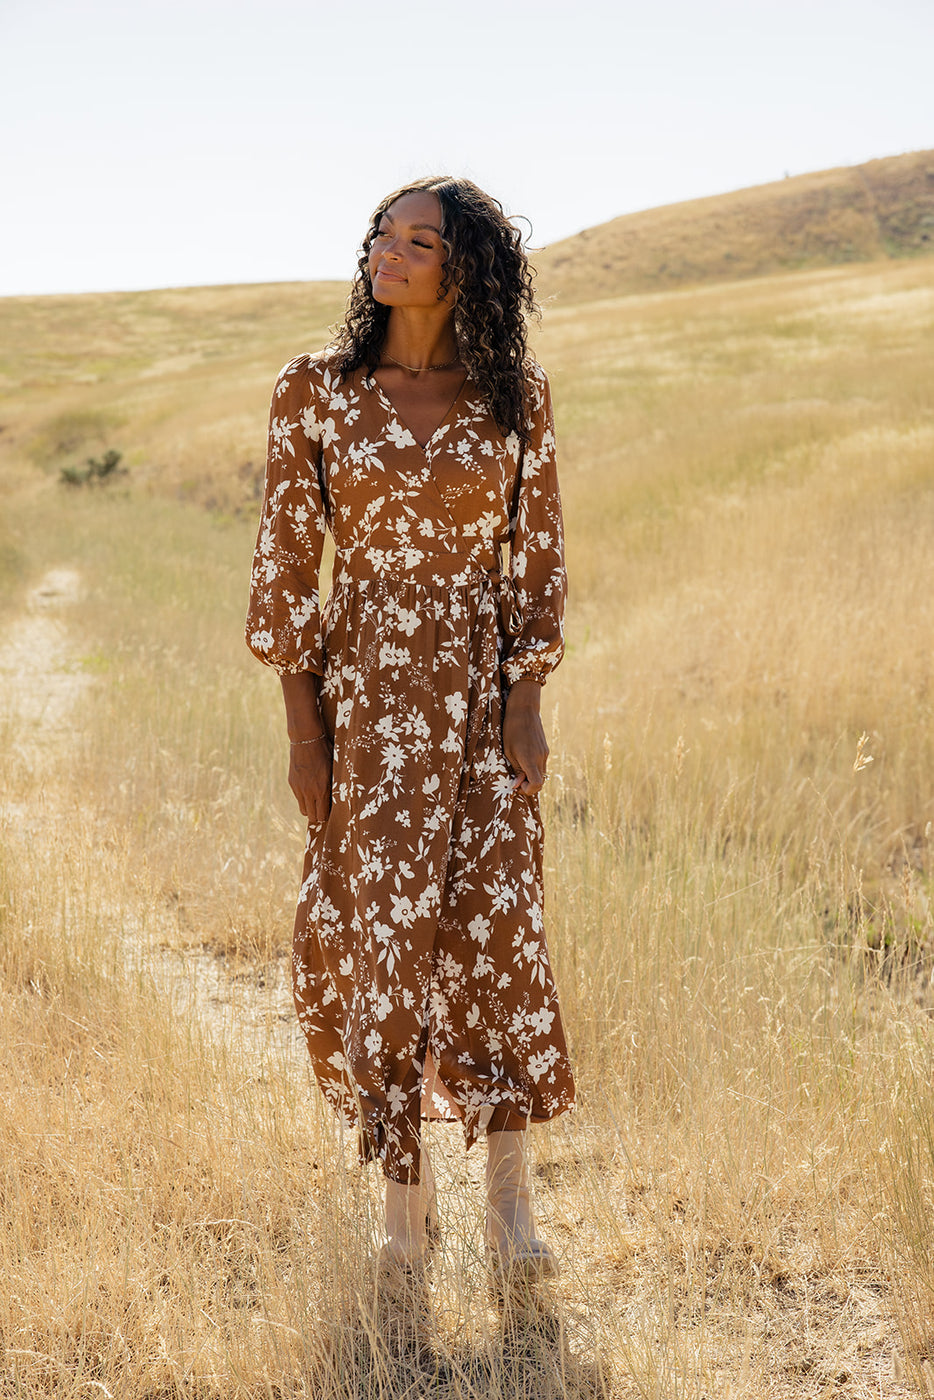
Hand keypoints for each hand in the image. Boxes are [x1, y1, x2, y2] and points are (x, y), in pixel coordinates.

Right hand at [288, 737, 332, 823]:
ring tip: (317, 802)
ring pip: (303, 810)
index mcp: (322, 790)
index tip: (332, 812)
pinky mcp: (292, 783)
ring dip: (310, 809)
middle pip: (312, 817)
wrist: (306, 739)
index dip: (327, 816)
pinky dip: (304, 798)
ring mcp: (299, 788)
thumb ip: (334, 786)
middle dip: (318, 816)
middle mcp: (309, 792)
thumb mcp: (334, 769)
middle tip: (324, 810)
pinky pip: (298, 798)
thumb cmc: (326, 752)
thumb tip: (339, 799)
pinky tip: (310, 790)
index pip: (323, 815)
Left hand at [502, 680, 548, 795]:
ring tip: (517, 768)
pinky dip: (533, 768)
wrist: (524, 709)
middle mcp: (541, 758)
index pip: (537, 785)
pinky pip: (541, 764)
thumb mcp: (508, 751)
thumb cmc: (511, 729)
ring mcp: (545, 753)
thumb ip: (515, 769)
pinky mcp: (545, 749)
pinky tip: (523, 759)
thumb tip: (517, 784)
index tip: (516, 785)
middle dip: (528, 785)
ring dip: (531, 776)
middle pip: (540, 782)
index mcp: (530, 759)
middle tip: (515, 780)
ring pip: (541, 773)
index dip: (527, 790)